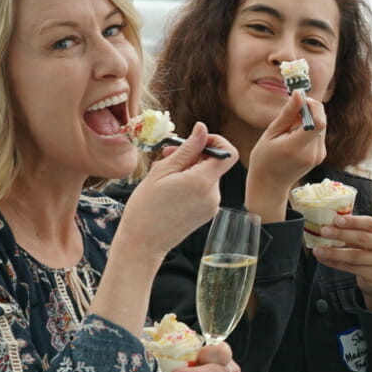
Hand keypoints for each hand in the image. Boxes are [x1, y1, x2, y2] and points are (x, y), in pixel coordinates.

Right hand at [119, 123, 238, 256]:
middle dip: (193, 155)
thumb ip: (187, 149)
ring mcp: (212, 206)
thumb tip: (202, 128)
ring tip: (164, 176)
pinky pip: (203, 189)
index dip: (215, 141)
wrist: (143, 243)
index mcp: (203, 182)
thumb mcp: (162, 171)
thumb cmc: (146, 208)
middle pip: (213, 163)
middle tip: (167, 156)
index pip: (227, 153)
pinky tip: (170, 189)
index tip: (196, 141)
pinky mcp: (207, 213)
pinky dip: (190, 183)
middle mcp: (214, 194)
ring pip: (207, 175)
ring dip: (189, 169)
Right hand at [245, 93, 328, 223]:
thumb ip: (288, 114)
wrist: (270, 184)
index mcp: (297, 148)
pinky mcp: (321, 155)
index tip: (301, 100)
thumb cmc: (265, 158)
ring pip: (321, 126)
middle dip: (309, 110)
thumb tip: (299, 93)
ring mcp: (318, 156)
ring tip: (290, 129)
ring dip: (309, 120)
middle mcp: (312, 153)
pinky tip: (295, 136)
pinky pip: (319, 134)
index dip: (313, 106)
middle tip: (291, 113)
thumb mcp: (271, 133)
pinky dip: (310, 129)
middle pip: (321, 121)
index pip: (318, 123)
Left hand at [314, 213, 371, 310]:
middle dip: (340, 234)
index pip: (370, 223)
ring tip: (318, 250)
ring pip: (354, 255)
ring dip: (333, 252)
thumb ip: (355, 229)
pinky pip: (350, 268)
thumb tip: (329, 222)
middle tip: (323, 231)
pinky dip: (334, 263)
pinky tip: (323, 259)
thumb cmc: (371, 251)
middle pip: (361, 238)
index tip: (337, 220)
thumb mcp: (370, 237)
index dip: (353, 221)